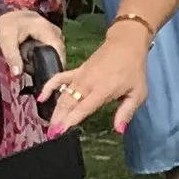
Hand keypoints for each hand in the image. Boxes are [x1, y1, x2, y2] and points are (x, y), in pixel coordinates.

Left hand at [0, 6, 54, 79]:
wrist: (9, 14)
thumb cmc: (7, 25)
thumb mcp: (6, 40)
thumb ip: (12, 57)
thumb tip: (17, 74)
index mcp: (46, 30)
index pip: (58, 52)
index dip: (55, 67)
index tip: (49, 81)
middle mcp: (55, 31)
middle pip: (60, 54)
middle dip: (51, 67)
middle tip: (41, 79)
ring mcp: (57, 33)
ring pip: (59, 53)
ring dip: (51, 63)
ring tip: (40, 72)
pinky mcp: (54, 37)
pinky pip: (56, 50)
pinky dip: (49, 58)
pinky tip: (40, 64)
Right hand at [43, 19, 149, 136]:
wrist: (126, 44)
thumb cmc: (133, 70)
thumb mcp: (137, 94)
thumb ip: (126, 113)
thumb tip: (119, 130)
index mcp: (102, 90)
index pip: (83, 108)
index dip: (70, 120)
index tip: (60, 131)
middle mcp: (88, 83)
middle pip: (69, 103)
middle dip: (58, 119)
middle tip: (52, 134)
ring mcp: (80, 76)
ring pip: (63, 94)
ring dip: (55, 110)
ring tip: (49, 125)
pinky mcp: (77, 71)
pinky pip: (59, 78)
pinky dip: (49, 87)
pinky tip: (41, 98)